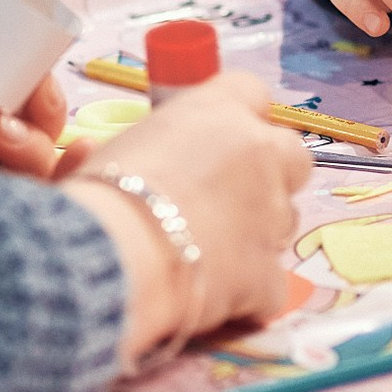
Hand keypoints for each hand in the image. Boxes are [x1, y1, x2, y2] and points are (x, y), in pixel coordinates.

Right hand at [61, 74, 309, 363]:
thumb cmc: (100, 194)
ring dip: (259, 231)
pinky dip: (249, 292)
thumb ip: (150, 145)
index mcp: (219, 111)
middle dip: (270, 176)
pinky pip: (270, 282)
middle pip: (292, 155)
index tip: (218, 142)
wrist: (111, 256)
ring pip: (286, 219)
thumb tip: (118, 154)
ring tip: (213, 253)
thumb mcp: (118, 148)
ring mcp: (271, 213)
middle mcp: (259, 153)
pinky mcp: (268, 272)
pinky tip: (215, 298)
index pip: (252, 93)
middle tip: (228, 199)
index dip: (238, 119)